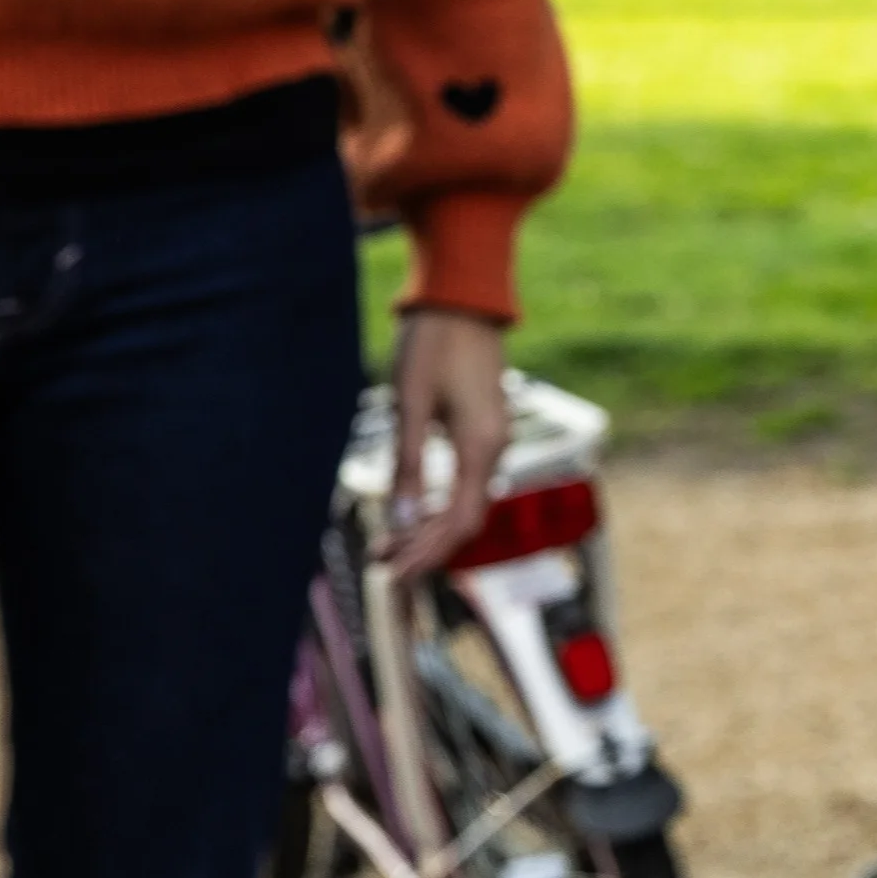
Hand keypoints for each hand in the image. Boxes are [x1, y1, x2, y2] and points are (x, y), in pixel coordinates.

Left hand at [387, 308, 510, 578]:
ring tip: (388, 546)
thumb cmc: (433, 345)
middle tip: (383, 567)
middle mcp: (494, 450)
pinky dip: (438, 507)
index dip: (427, 552)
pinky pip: (465, 484)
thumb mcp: (410, 403)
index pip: (458, 521)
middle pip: (465, 520)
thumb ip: (407, 462)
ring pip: (465, 504)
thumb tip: (399, 518)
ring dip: (428, 530)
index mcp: (480, 447)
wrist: (463, 303)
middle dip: (425, 548)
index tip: (395, 574)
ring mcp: (492, 442)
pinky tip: (412, 515)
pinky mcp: (483, 433)